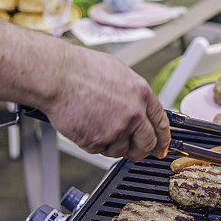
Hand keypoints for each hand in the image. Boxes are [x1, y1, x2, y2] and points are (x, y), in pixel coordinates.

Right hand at [44, 47, 169, 160]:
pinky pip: (100, 150)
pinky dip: (93, 143)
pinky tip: (86, 126)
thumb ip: (133, 93)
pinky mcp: (97, 141)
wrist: (57, 76)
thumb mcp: (119, 72)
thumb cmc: (81, 69)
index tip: (162, 147)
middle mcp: (133, 113)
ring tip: (97, 126)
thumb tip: (139, 106)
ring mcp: (116, 129)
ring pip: (121, 150)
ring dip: (112, 145)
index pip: (161, 123)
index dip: (163, 139)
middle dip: (142, 151)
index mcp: (141, 94)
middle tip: (134, 150)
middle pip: (147, 144)